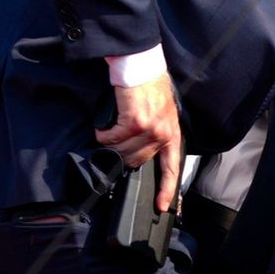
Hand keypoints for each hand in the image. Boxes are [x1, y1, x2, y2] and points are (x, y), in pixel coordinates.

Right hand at [94, 74, 182, 213]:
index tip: (160, 205)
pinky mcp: (134, 121)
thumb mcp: (162, 115)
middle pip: (138, 161)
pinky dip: (104, 135)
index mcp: (172, 135)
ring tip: (106, 136)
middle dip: (122, 158)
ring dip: (110, 146)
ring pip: (123, 151)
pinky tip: (102, 129)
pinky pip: (112, 138)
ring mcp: (149, 129)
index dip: (166, 189)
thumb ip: (157, 135)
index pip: (171, 168)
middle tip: (112, 148)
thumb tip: (140, 153)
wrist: (142, 67)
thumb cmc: (150, 89)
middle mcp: (162, 134)